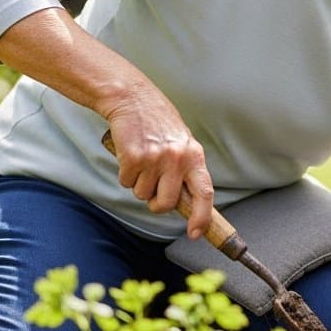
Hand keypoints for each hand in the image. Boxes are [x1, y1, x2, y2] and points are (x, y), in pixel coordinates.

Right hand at [102, 87, 214, 238]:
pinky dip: (125, 174)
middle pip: (168, 203)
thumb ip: (185, 169)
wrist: (132, 98)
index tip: (195, 233)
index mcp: (194, 155)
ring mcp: (155, 159)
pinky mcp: (133, 158)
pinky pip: (126, 182)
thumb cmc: (157, 120)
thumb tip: (187, 201)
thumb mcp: (181, 142)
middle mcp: (177, 158)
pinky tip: (130, 154)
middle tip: (153, 189)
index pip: (205, 193)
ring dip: (139, 184)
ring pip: (143, 195)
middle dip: (157, 204)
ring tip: (142, 160)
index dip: (202, 217)